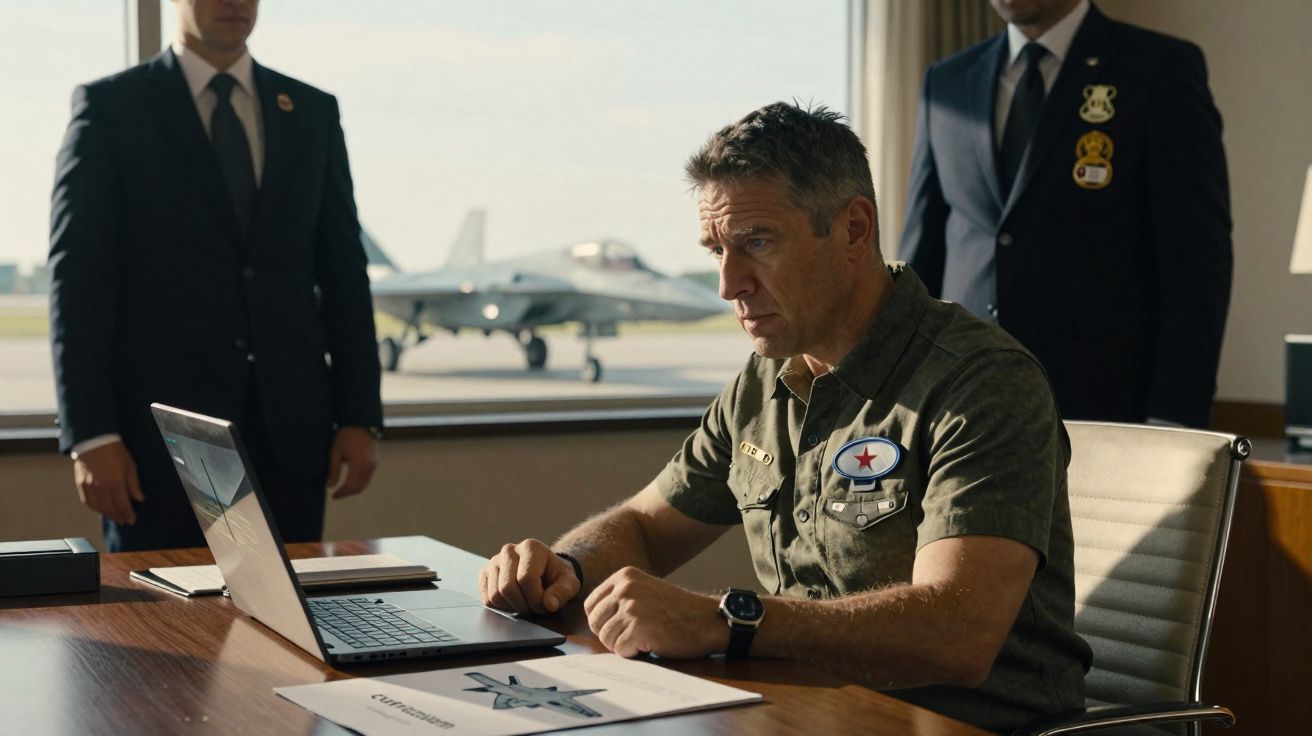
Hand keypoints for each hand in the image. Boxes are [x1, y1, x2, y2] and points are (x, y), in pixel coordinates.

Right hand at [72, 441, 143, 524]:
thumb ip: (133, 484)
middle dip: (118, 516)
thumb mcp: (130, 466)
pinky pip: (87, 501)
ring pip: (97, 507)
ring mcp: (89, 486)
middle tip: (123, 521)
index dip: (127, 514)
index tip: (132, 520)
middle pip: (110, 508)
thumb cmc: (115, 452)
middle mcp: (101, 487)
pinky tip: (99, 509)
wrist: (94, 441)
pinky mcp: (80, 483)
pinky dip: (94, 508)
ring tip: (113, 516)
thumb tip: (139, 498)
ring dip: (106, 514)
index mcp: (115, 483)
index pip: (122, 504)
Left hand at [326, 426, 377, 498]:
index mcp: (358, 464)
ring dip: (354, 489)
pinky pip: (367, 478)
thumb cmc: (346, 435)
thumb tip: (329, 486)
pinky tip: (350, 481)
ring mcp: (373, 464)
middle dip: (348, 493)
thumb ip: (333, 470)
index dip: (342, 493)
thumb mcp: (336, 451)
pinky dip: (359, 483)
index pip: (350, 486)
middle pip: (359, 488)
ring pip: (364, 484)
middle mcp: (369, 466)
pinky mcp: (375, 462)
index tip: (333, 496)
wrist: (362, 422)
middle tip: (337, 495)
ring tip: (343, 489)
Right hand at [479, 538, 580, 614]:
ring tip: (526, 603)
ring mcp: (494, 561)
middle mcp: (509, 550)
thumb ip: (563, 592)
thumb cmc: (557, 577)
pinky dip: (501, 608)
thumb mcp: (569, 583)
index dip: (536, 599)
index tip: (546, 604)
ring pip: (495, 595)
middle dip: (523, 605)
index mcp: (531, 547)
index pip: (526, 579)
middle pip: (507, 588)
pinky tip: (514, 602)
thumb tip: (549, 604)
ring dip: (512, 608)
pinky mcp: (485, 574)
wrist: (544, 572)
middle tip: (535, 607)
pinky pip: (487, 599)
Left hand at [584, 567, 727, 658]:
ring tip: (645, 638)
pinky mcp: (638, 627)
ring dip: (623, 645)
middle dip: (611, 636)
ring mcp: (631, 607)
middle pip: (595, 623)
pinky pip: (620, 650)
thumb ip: (621, 598)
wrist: (708, 620)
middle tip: (634, 636)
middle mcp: (625, 588)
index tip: (620, 628)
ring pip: (606, 639)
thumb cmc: (678, 611)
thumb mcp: (645, 591)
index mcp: (624, 576)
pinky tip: (651, 644)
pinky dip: (634, 653)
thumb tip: (593, 621)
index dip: (602, 622)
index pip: (591, 605)